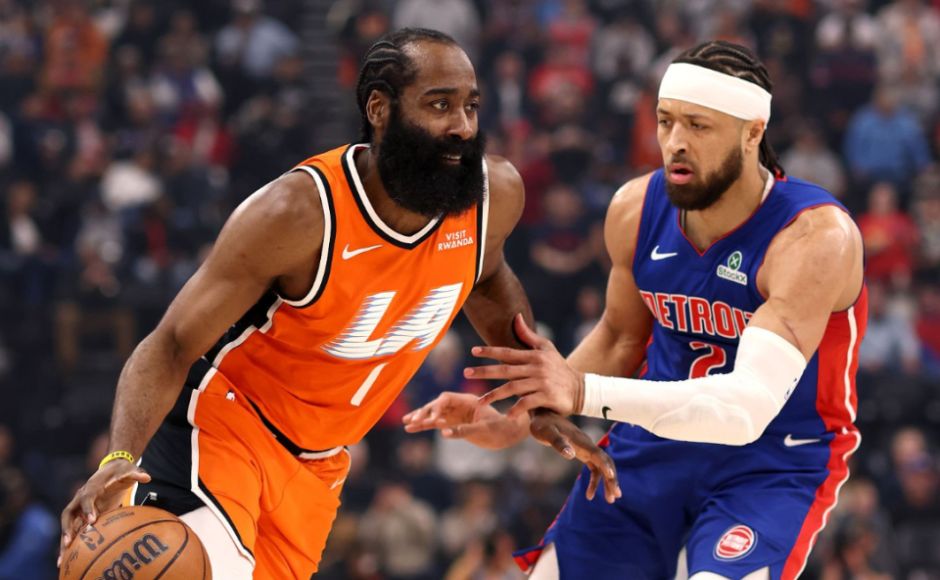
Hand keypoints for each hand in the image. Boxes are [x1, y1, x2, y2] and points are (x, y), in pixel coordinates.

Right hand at [59, 459, 149, 566]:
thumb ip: (136, 474)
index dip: (88, 508)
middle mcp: (81, 497)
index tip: (92, 521)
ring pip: (69, 524)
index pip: (87, 497)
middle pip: (68, 513)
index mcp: (92, 486)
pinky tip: (69, 557)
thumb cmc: (120, 471)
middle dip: (67, 527)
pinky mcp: (83, 515)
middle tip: (68, 542)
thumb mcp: (129, 470)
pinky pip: (75, 529)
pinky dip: (72, 541)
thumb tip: (146, 477)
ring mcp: (80, 507)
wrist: (112, 469)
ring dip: (65, 539)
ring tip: (62, 558)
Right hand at [403, 391, 528, 448]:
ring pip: (434, 414)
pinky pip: (436, 424)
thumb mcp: (483, 431)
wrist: (508, 434)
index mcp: (467, 400)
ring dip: (421, 418)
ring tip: (406, 423)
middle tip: (412, 421)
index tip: (432, 420)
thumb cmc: (500, 429)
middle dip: (424, 412)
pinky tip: (411, 429)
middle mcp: (459, 405)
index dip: (436, 407)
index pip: (446, 399)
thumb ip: (463, 431)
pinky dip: (424, 426)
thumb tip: (443, 432)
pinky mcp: (454, 423)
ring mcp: (456, 414)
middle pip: (436, 405)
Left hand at [468, 314, 583, 416]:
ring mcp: (541, 383)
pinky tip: (506, 415)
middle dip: (484, 371)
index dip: (490, 351)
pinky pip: (527, 403)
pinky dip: (516, 409)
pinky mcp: (547, 397)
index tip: (473, 351)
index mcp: (533, 356)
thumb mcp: (546, 348)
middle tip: (466, 373)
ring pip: (512, 388)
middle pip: (505, 370)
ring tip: (479, 401)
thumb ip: (528, 335)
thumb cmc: (559, 367)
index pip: (507, 352)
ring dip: (494, 395)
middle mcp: (536, 368)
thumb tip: (516, 316)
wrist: (580, 388)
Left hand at [529, 409, 620, 502]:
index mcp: (581, 441)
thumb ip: (558, 443)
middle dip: (611, 479)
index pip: (598, 454)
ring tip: (609, 500)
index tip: (611, 477)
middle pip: (605, 462)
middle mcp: (587, 445)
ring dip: (607, 483)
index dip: (606, 466)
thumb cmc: (543, 424)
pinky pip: (594, 469)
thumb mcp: (547, 433)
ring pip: (602, 467)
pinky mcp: (582, 453)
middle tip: (614, 496)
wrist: (543, 416)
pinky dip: (595, 482)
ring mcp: (586, 449)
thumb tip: (570, 455)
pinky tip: (590, 495)